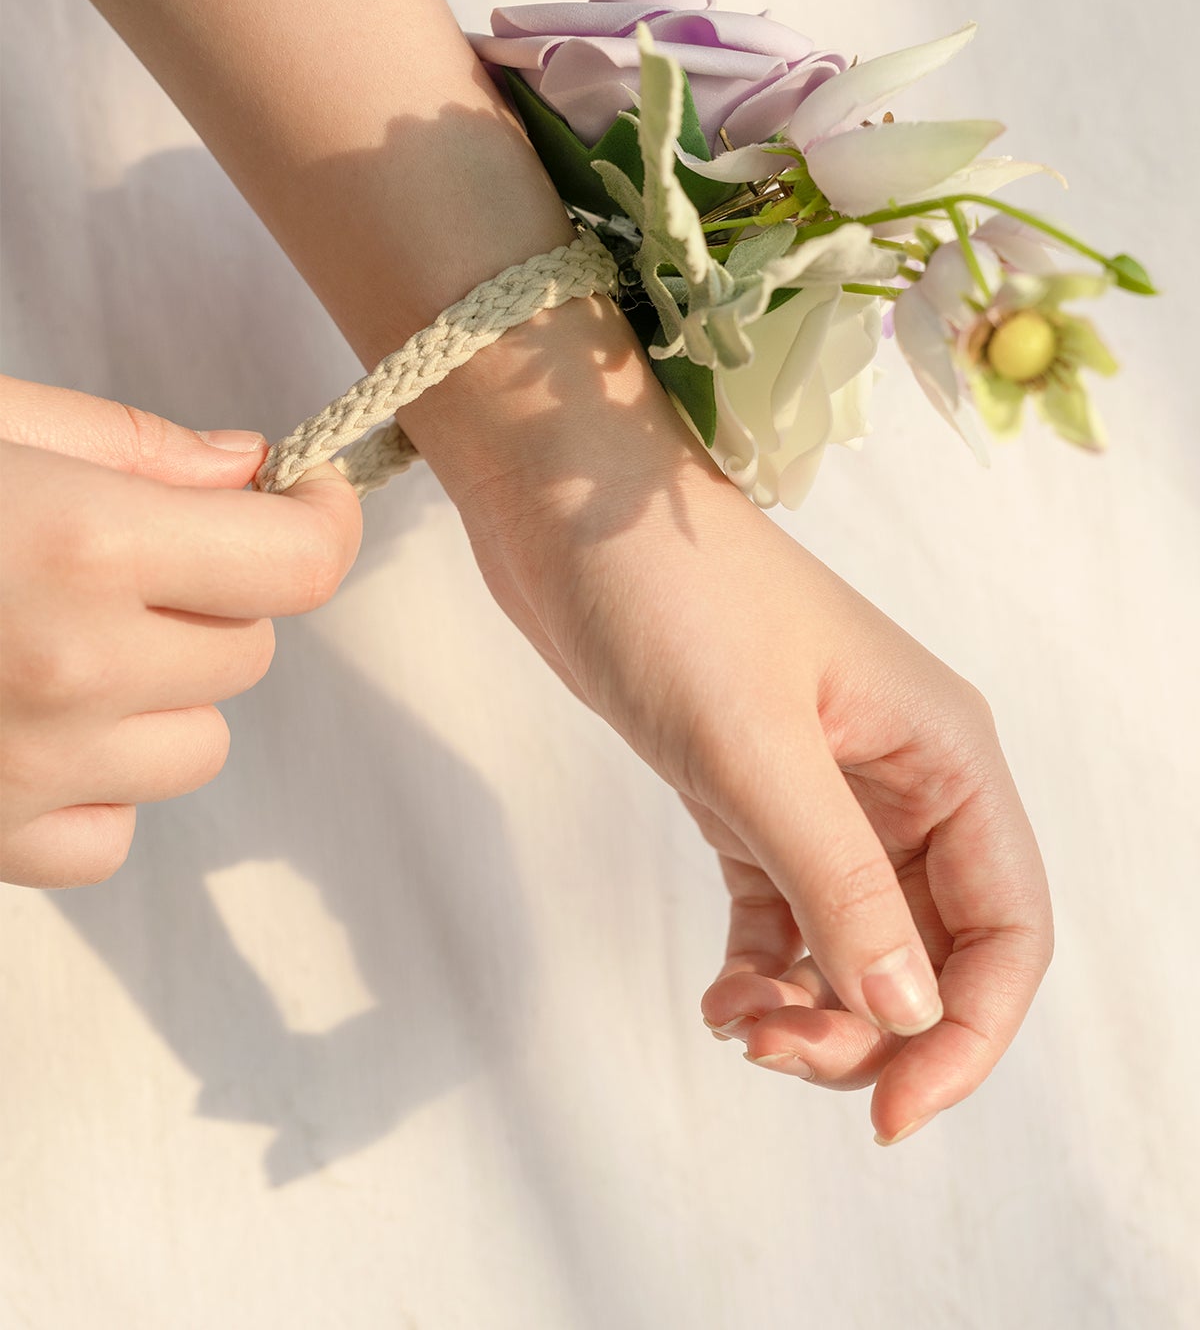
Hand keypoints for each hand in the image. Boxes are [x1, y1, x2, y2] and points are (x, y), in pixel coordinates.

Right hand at [0, 375, 361, 888]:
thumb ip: (132, 444)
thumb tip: (250, 470)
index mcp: (88, 546)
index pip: (300, 564)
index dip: (319, 522)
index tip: (306, 499)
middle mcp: (76, 670)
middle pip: (250, 651)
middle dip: (212, 598)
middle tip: (116, 564)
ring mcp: (33, 773)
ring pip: (198, 746)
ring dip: (161, 697)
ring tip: (57, 643)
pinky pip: (114, 835)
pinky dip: (94, 788)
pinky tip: (32, 725)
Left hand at [413, 295, 1052, 1145]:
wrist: (567, 507)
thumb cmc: (671, 594)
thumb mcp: (756, 748)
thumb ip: (841, 883)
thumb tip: (910, 1017)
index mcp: (941, 752)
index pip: (1007, 925)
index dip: (969, 1033)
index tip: (888, 1112)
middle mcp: (901, 776)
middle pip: (931, 949)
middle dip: (869, 1028)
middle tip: (774, 1052)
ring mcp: (825, 787)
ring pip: (857, 942)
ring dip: (812, 1010)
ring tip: (735, 1020)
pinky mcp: (751, 792)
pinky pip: (786, 914)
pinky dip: (764, 970)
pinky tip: (718, 999)